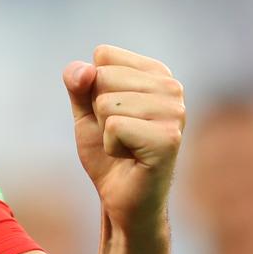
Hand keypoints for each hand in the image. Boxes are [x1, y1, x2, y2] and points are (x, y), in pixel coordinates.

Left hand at [63, 45, 184, 235]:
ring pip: (106, 103)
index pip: (103, 55)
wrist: (121, 197)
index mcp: (156, 73)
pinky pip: (113, 126)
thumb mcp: (85, 111)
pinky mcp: (168, 139)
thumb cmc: (108, 151)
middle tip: (119, 134)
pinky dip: (111, 146)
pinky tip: (130, 157)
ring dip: (105, 130)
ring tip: (126, 146)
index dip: (93, 87)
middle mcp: (172, 87)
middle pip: (102, 77)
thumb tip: (84, 69)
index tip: (112, 113)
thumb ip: (78, 84)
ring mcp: (174, 113)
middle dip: (98, 110)